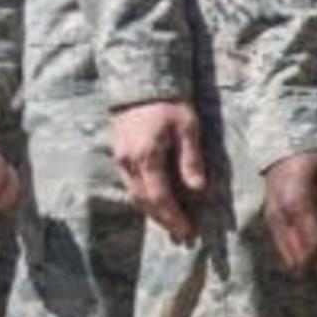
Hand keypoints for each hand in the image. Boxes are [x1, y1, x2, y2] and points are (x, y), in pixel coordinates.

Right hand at [111, 100, 206, 243]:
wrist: (139, 82)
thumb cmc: (167, 102)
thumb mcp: (187, 127)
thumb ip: (191, 160)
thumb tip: (198, 190)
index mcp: (146, 156)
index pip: (160, 197)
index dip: (173, 217)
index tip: (188, 232)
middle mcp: (128, 162)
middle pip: (145, 201)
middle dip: (164, 220)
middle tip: (182, 234)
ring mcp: (120, 160)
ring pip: (136, 195)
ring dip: (153, 212)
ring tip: (172, 224)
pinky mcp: (119, 156)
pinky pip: (131, 185)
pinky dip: (145, 198)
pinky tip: (158, 202)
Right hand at [261, 148, 316, 273]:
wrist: (290, 143)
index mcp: (296, 205)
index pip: (315, 247)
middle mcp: (280, 218)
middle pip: (302, 260)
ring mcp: (273, 221)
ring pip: (293, 259)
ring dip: (314, 256)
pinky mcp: (272, 222)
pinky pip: (287, 249)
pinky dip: (304, 249)